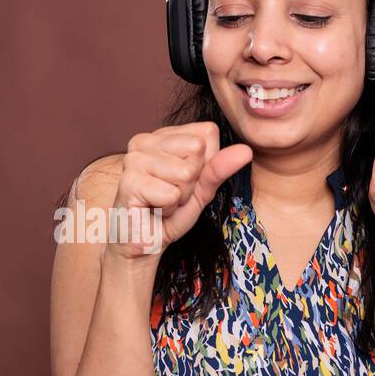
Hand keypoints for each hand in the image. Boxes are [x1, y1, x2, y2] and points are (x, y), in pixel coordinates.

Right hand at [108, 122, 252, 259]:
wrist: (145, 242)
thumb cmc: (170, 212)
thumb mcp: (203, 188)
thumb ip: (221, 167)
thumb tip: (245, 150)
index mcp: (162, 135)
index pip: (207, 133)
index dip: (205, 164)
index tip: (184, 181)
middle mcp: (144, 140)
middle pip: (197, 149)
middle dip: (192, 181)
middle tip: (172, 195)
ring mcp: (133, 159)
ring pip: (185, 173)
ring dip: (179, 197)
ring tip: (162, 202)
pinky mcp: (128, 181)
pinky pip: (171, 194)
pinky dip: (168, 209)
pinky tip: (152, 209)